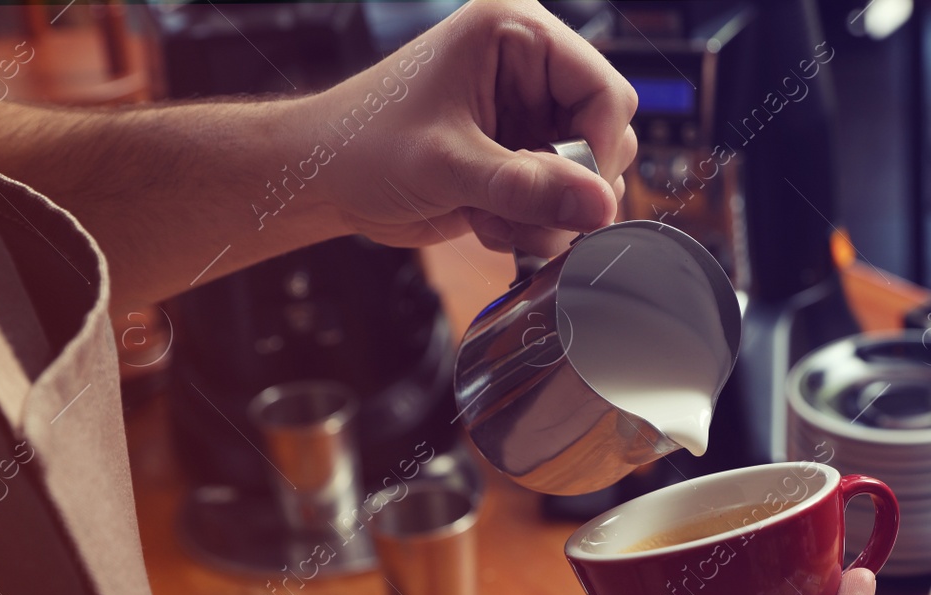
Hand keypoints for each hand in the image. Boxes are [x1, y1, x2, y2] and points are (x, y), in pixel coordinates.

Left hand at [309, 0, 637, 258]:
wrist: (324, 180)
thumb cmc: (362, 145)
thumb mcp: (447, 164)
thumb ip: (526, 186)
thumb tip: (599, 204)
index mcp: (515, 33)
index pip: (604, 91)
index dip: (599, 150)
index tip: (579, 196)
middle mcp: (530, 70)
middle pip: (606, 137)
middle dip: (568, 188)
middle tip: (520, 210)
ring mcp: (528, 116)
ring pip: (588, 179)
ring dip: (547, 214)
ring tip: (491, 215)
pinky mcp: (521, 158)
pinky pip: (561, 203)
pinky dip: (531, 224)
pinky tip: (484, 220)